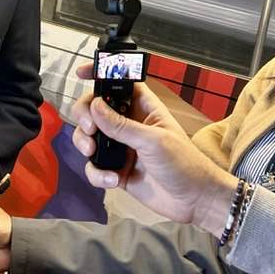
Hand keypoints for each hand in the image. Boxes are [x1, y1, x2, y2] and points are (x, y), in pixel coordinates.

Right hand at [70, 67, 235, 235]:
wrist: (193, 201)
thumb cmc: (184, 163)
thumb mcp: (153, 141)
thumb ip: (121, 125)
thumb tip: (95, 106)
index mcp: (142, 108)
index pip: (117, 83)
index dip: (100, 74)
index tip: (81, 73)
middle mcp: (128, 124)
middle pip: (94, 108)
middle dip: (85, 115)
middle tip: (89, 128)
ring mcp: (120, 147)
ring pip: (89, 137)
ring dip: (84, 143)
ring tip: (93, 152)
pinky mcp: (116, 170)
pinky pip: (95, 167)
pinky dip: (97, 173)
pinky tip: (113, 179)